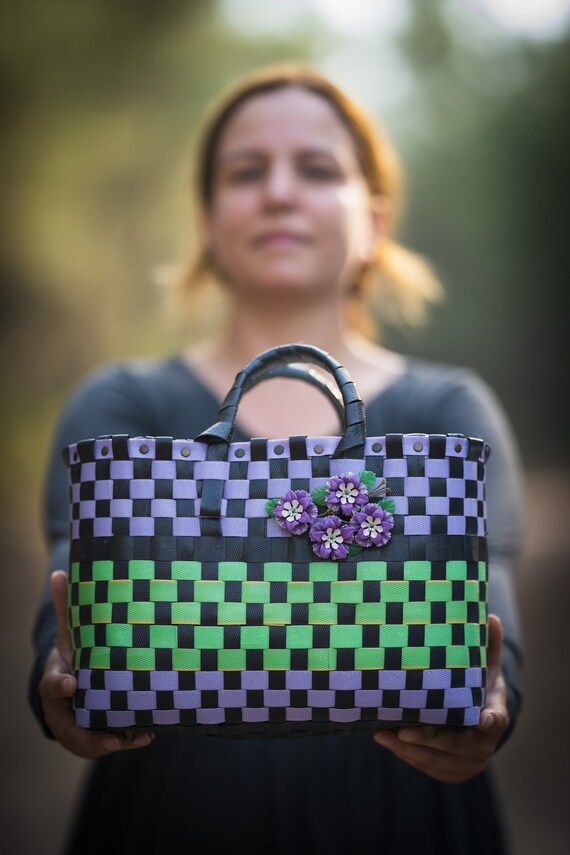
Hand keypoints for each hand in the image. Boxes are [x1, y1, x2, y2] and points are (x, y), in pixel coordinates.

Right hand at [39, 570, 154, 758]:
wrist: (71, 684)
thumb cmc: (72, 657)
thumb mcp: (69, 635)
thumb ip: (67, 608)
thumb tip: (60, 572)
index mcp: (56, 682)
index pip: (52, 685)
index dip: (60, 686)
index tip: (72, 683)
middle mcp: (65, 710)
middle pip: (71, 730)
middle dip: (90, 736)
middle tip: (112, 738)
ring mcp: (79, 726)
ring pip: (91, 743)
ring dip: (113, 742)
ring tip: (139, 735)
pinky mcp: (97, 735)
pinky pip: (108, 743)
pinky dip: (127, 740)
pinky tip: (148, 733)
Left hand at [373, 614, 508, 782]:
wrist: (479, 727)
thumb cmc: (480, 691)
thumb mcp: (486, 670)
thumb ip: (488, 647)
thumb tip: (490, 616)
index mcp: (494, 717)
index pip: (496, 721)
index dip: (490, 721)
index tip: (483, 718)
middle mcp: (482, 747)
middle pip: (455, 746)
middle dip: (428, 740)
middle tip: (403, 730)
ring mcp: (464, 764)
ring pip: (433, 759)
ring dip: (407, 748)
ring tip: (382, 732)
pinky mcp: (447, 773)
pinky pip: (423, 765)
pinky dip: (404, 754)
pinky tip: (384, 738)